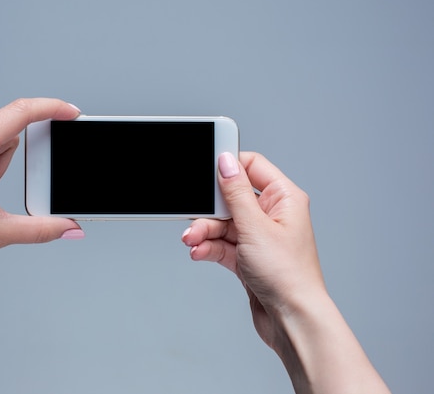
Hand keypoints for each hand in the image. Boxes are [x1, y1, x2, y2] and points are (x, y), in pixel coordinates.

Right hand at [182, 152, 390, 392]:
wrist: (291, 319)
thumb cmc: (287, 275)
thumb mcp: (254, 227)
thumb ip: (236, 192)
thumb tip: (225, 161)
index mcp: (283, 198)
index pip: (252, 166)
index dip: (228, 167)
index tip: (205, 171)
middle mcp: (272, 215)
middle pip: (230, 198)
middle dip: (208, 210)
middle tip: (193, 216)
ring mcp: (259, 237)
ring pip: (222, 224)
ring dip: (203, 232)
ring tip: (191, 241)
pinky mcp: (248, 257)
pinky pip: (222, 244)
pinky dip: (208, 247)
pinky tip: (198, 252)